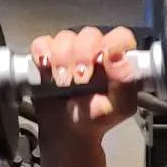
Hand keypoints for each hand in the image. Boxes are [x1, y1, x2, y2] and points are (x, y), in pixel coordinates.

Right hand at [27, 25, 139, 146]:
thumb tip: (118, 58)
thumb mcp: (119, 107)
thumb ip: (125, 83)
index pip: (120, 37)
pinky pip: (42, 43)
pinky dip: (42, 54)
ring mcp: (69, 50)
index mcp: (116, 59)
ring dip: (62, 59)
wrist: (68, 131)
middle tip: (80, 80)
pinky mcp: (47, 54)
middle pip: (89, 35)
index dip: (113, 43)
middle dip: (82, 56)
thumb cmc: (96, 118)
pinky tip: (46, 69)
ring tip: (63, 83)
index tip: (104, 59)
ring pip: (65, 38)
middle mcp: (94, 50)